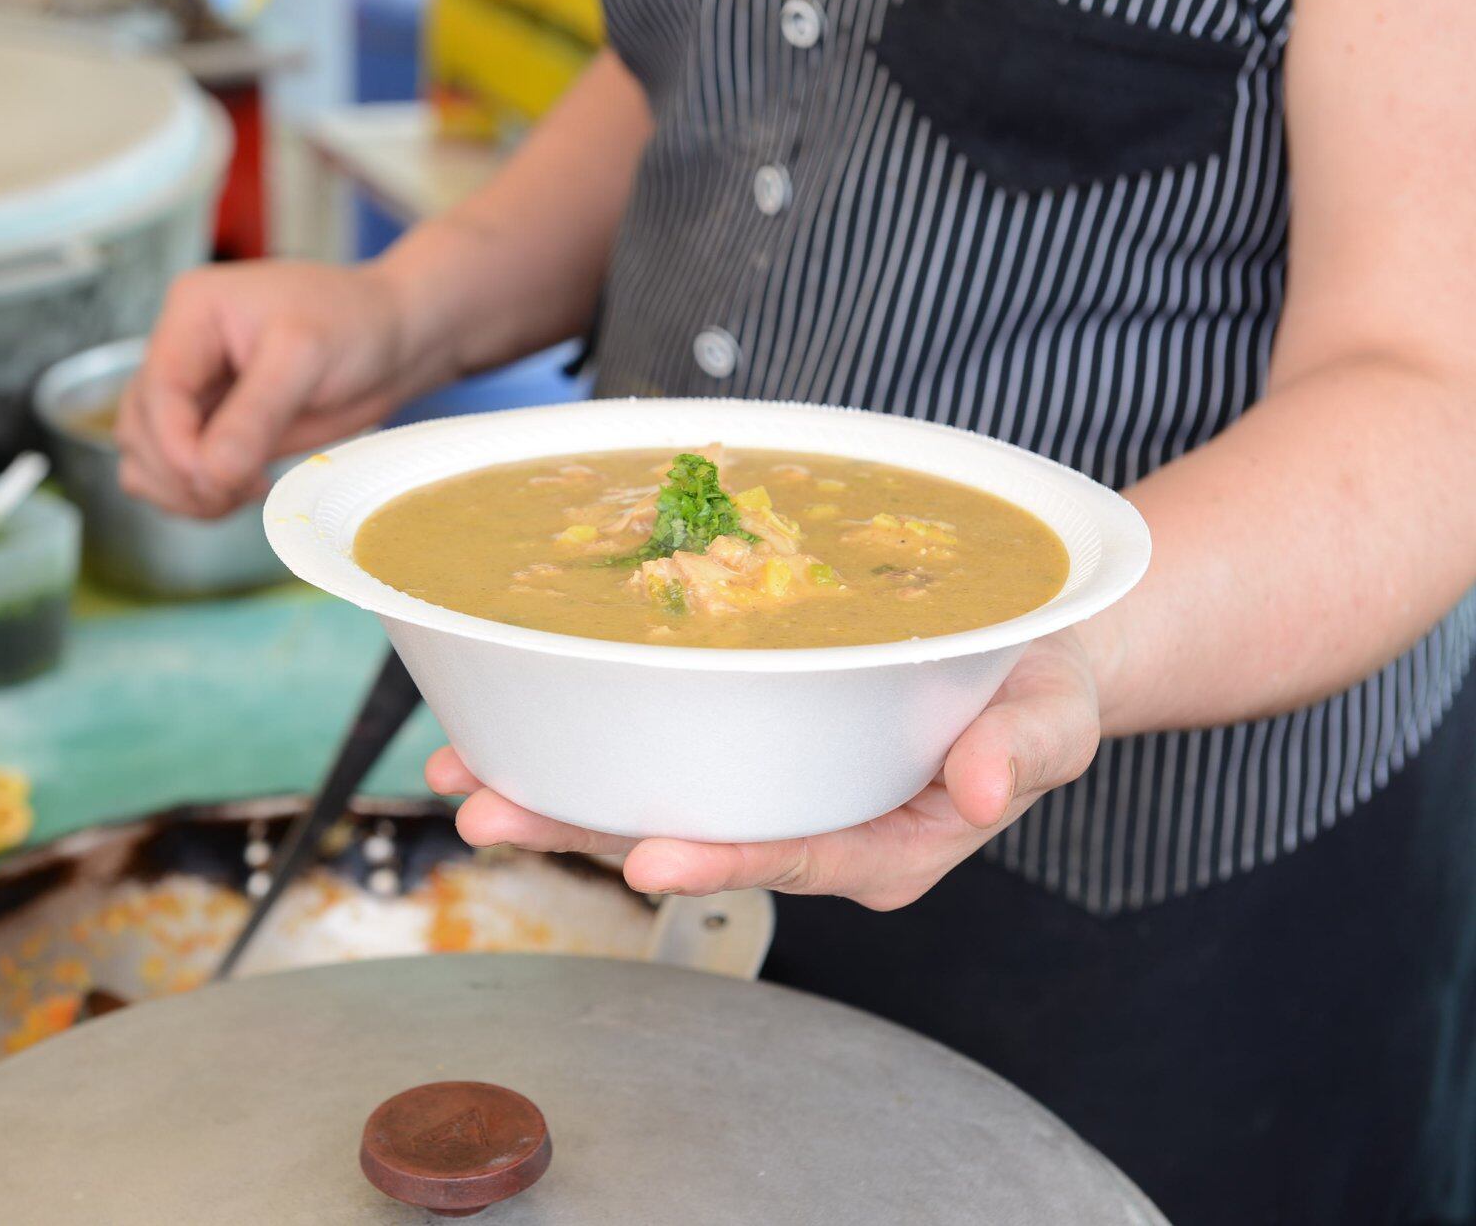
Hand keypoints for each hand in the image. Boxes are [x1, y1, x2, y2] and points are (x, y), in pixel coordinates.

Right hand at [116, 261, 431, 517]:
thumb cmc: (355, 325)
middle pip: (138, 432)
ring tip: (246, 491)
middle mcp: (180, 350)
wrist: (390, 341)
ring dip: (183, 492)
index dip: (176, 448)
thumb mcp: (305, 359)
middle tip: (245, 489)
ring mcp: (192, 392)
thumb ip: (256, 415)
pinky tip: (244, 489)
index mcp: (192, 312)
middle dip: (181, 474)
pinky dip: (197, 495)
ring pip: (145, 459)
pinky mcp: (211, 428)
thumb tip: (210, 473)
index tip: (218, 481)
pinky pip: (175, 474)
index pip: (155, 392)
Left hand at [428, 632, 1102, 908]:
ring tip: (463, 783)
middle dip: (587, 836)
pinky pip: (651, 758)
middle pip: (690, 842)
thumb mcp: (1057, 712)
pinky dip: (577, 745)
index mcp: (888, 845)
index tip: (654, 858)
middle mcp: (811, 830)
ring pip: (649, 808)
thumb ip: (1029, 746)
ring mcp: (767, 797)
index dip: (727, 859)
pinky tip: (501, 732)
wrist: (1019, 662)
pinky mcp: (740, 755)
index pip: (799, 854)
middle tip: (491, 818)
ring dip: (554, 798)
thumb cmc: (1038, 691)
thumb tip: (992, 783)